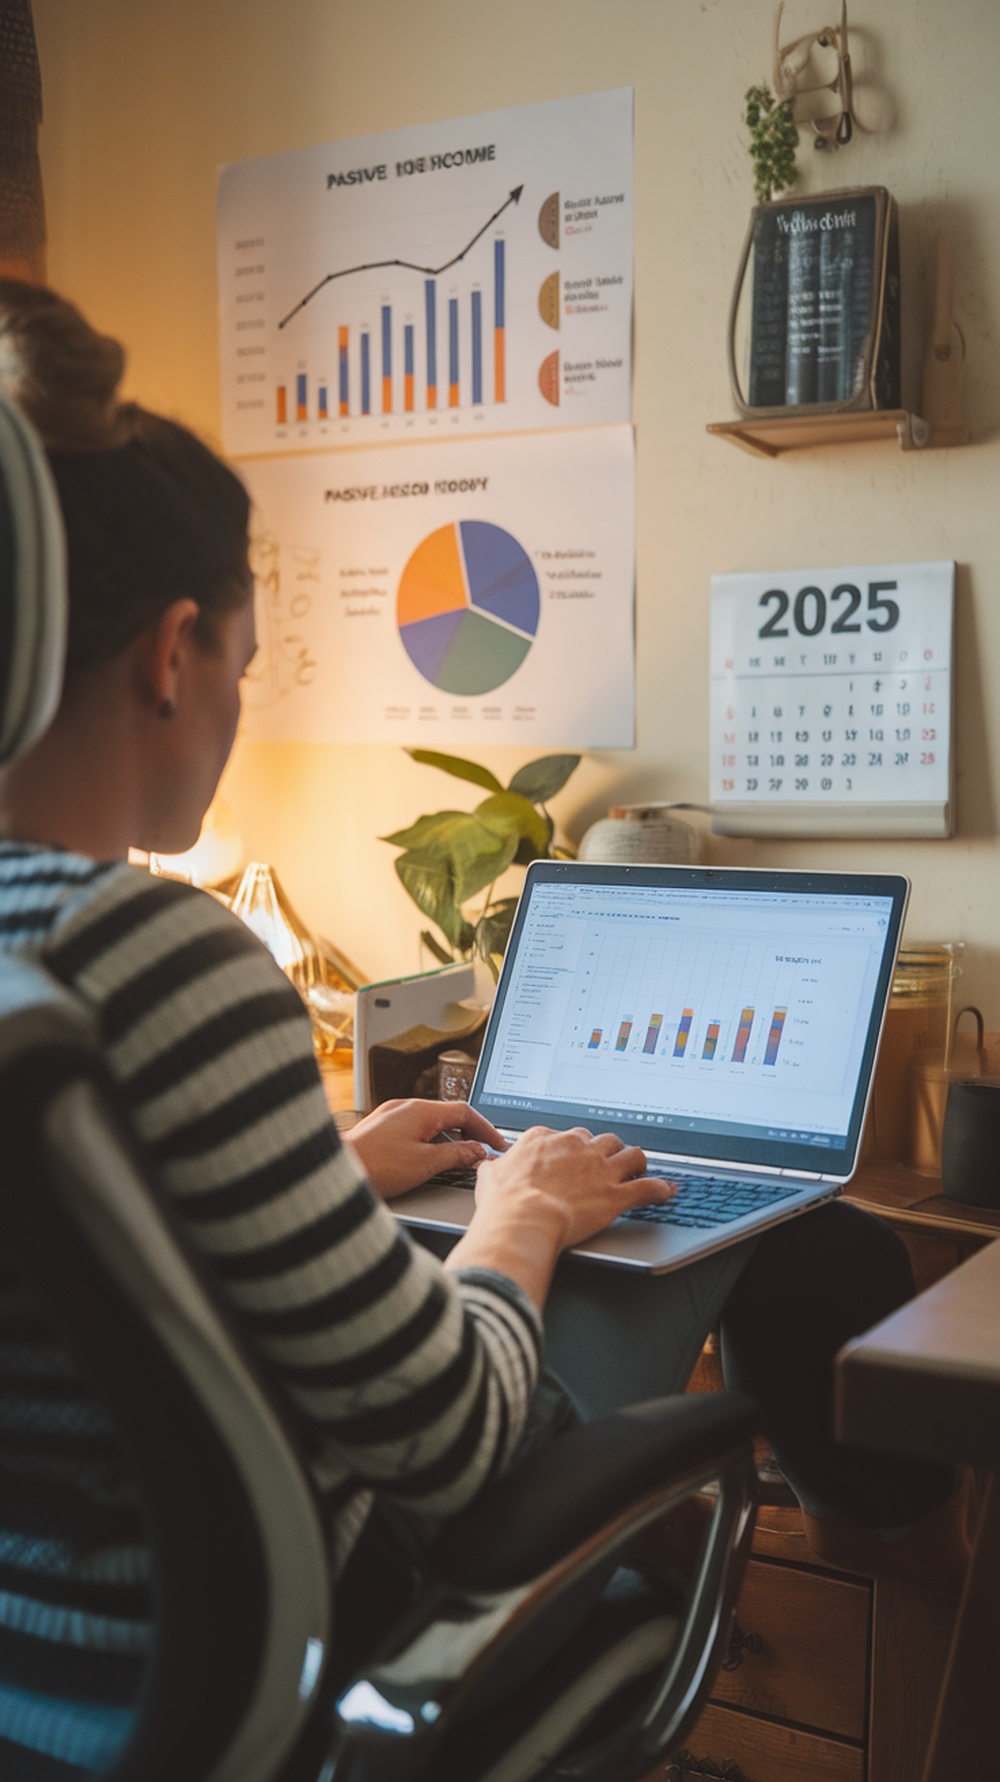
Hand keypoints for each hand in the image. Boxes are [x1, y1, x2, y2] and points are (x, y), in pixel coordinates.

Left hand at [346, 1098, 508, 1197]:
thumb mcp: (425, 1164)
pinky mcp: (380, 1129)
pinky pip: (414, 1128)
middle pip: (447, 1114)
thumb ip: (456, 1155)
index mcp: (421, 1110)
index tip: (497, 1144)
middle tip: (482, 1151)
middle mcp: (405, 1107)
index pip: (464, 1112)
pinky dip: (430, 1139)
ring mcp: (391, 1116)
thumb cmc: (376, 1167)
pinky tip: (430, 1157)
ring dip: (449, 1136)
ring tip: (460, 1157)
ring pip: (430, 1121)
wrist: (335, 1173)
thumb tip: (477, 1151)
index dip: (485, 1128)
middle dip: (469, 1132)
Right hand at [473, 1124, 672, 1250]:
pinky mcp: (616, 1195)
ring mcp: (600, 1170)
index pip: (568, 1136)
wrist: (523, 1219)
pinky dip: (660, 1189)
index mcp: (547, 1139)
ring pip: (631, 1154)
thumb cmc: (504, 1201)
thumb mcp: (489, 1174)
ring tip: (638, 1169)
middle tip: (606, 1164)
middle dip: (607, 1151)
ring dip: (635, 1162)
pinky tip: (667, 1191)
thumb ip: (496, 1166)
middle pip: (603, 1140)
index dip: (574, 1148)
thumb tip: (492, 1165)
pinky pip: (648, 1187)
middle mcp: (577, 1148)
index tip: (575, 1156)